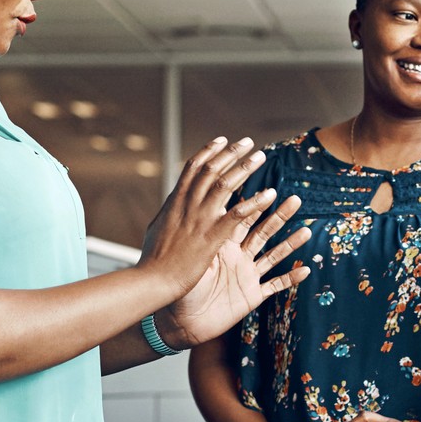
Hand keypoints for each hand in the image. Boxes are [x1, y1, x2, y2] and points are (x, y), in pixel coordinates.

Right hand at [141, 138, 272, 290]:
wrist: (152, 281)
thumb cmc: (153, 260)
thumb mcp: (157, 228)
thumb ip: (168, 213)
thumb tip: (171, 204)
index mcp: (175, 201)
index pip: (193, 167)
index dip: (209, 151)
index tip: (223, 140)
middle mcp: (187, 204)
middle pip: (211, 169)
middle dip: (231, 153)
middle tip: (247, 142)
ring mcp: (199, 219)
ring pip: (225, 184)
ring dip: (244, 168)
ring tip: (260, 157)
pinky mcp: (211, 237)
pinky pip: (238, 214)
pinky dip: (255, 202)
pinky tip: (269, 195)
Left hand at [158, 195, 311, 348]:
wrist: (181, 322)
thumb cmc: (180, 289)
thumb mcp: (194, 260)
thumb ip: (205, 238)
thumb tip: (209, 212)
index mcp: (223, 245)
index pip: (242, 219)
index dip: (256, 205)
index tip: (270, 189)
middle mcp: (238, 256)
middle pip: (263, 232)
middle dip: (279, 217)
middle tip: (296, 200)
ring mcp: (247, 275)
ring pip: (273, 255)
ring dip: (290, 244)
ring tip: (307, 231)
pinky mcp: (251, 295)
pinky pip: (274, 285)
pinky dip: (290, 279)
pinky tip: (306, 271)